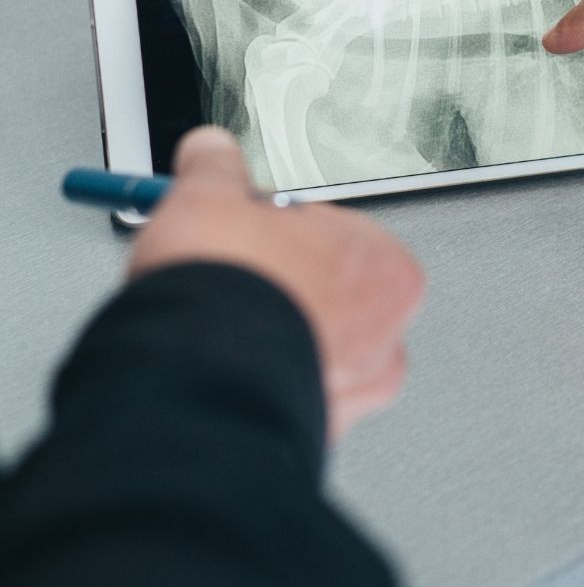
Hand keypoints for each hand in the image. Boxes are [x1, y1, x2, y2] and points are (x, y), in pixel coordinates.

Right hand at [130, 127, 425, 440]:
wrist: (194, 380)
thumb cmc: (229, 292)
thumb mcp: (211, 198)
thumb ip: (216, 170)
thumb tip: (210, 153)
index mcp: (386, 268)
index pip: (338, 234)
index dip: (282, 231)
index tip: (249, 231)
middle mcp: (384, 335)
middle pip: (330, 294)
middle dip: (282, 285)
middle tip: (232, 278)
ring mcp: (352, 393)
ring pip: (314, 351)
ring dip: (275, 338)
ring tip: (221, 327)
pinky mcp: (310, 433)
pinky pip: (287, 397)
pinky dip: (260, 384)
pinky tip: (223, 369)